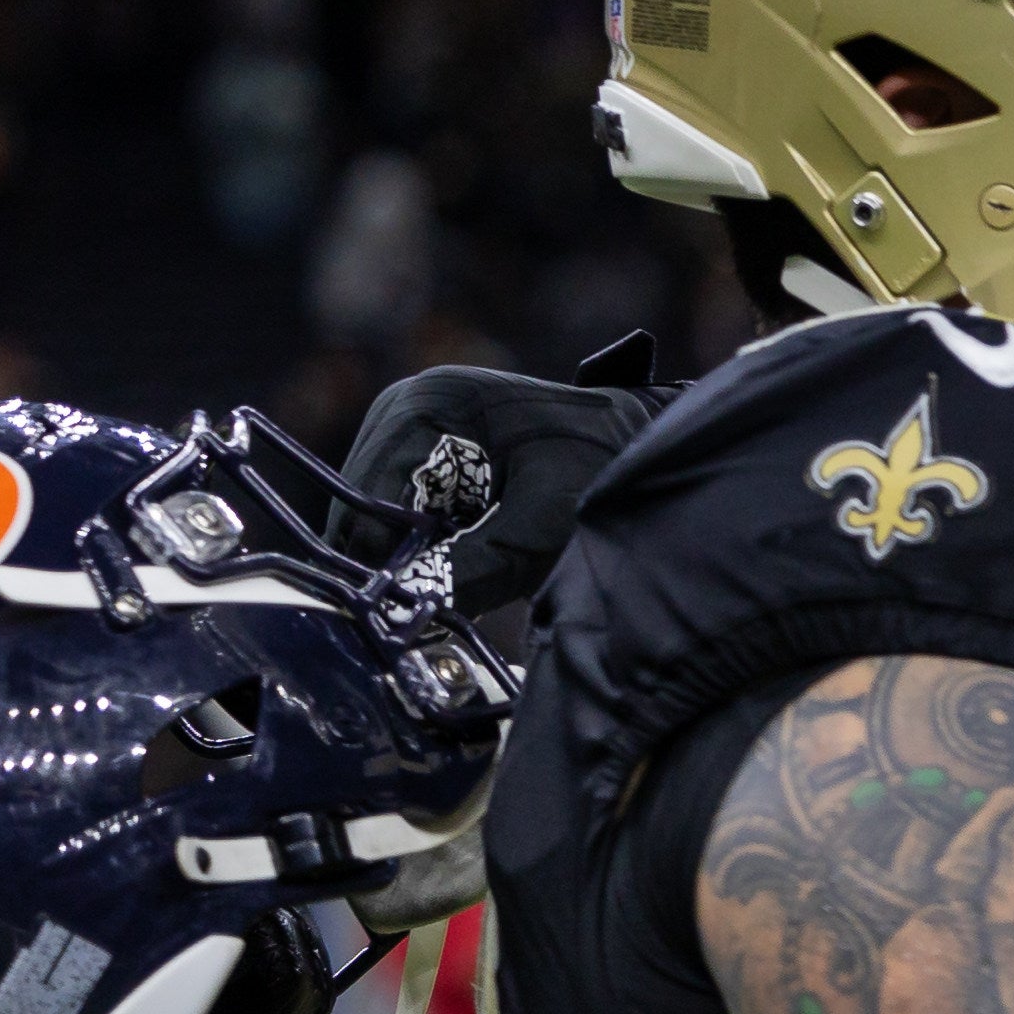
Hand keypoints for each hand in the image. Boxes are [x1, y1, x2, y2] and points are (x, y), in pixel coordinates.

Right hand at [341, 341, 669, 612]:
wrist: (650, 445)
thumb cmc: (604, 474)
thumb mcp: (539, 531)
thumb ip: (472, 567)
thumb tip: (409, 608)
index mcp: (429, 405)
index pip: (367, 497)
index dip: (386, 558)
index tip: (417, 605)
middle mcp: (408, 405)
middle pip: (363, 506)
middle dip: (400, 557)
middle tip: (447, 596)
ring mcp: (415, 426)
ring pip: (379, 515)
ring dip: (416, 552)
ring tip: (470, 573)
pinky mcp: (431, 451)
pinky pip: (404, 509)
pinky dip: (431, 541)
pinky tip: (472, 553)